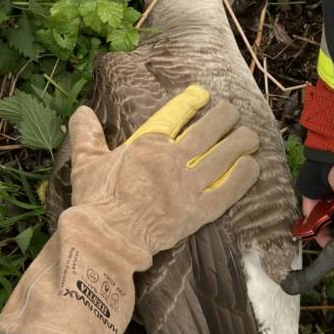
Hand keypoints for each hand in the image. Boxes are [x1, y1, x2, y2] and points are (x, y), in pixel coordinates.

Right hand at [66, 85, 259, 269]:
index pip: (175, 114)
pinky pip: (228, 190)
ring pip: (223, 157)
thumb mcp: (86, 163)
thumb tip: (81, 111)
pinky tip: (252, 166)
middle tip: (233, 112)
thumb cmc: (95, 201)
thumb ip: (87, 135)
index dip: (192, 101)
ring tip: (250, 136)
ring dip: (240, 143)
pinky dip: (243, 176)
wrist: (107, 238)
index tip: (203, 94)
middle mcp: (173, 160)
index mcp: (148, 145)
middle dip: (225, 117)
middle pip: (208, 131)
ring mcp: (188, 186)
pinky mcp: (199, 212)